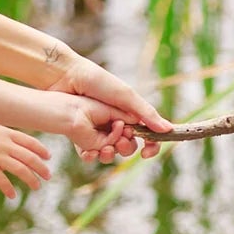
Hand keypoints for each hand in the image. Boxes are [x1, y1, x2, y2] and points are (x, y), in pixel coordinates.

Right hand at [0, 119, 52, 200]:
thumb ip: (3, 137)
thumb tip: (11, 144)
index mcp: (7, 133)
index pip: (31, 142)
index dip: (41, 150)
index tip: (48, 157)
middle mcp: (5, 145)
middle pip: (30, 157)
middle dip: (41, 168)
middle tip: (48, 176)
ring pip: (21, 169)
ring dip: (31, 179)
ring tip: (36, 186)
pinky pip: (3, 181)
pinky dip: (9, 189)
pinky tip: (13, 195)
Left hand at [45, 52, 169, 162]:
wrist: (64, 77)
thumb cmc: (97, 82)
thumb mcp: (125, 96)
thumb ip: (145, 113)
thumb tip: (168, 130)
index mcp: (129, 113)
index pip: (147, 134)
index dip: (151, 145)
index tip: (147, 152)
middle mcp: (115, 123)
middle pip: (128, 146)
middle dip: (126, 148)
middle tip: (119, 141)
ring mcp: (98, 130)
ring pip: (109, 152)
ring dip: (109, 155)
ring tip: (104, 148)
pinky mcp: (80, 136)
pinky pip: (89, 153)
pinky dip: (91, 156)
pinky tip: (89, 153)